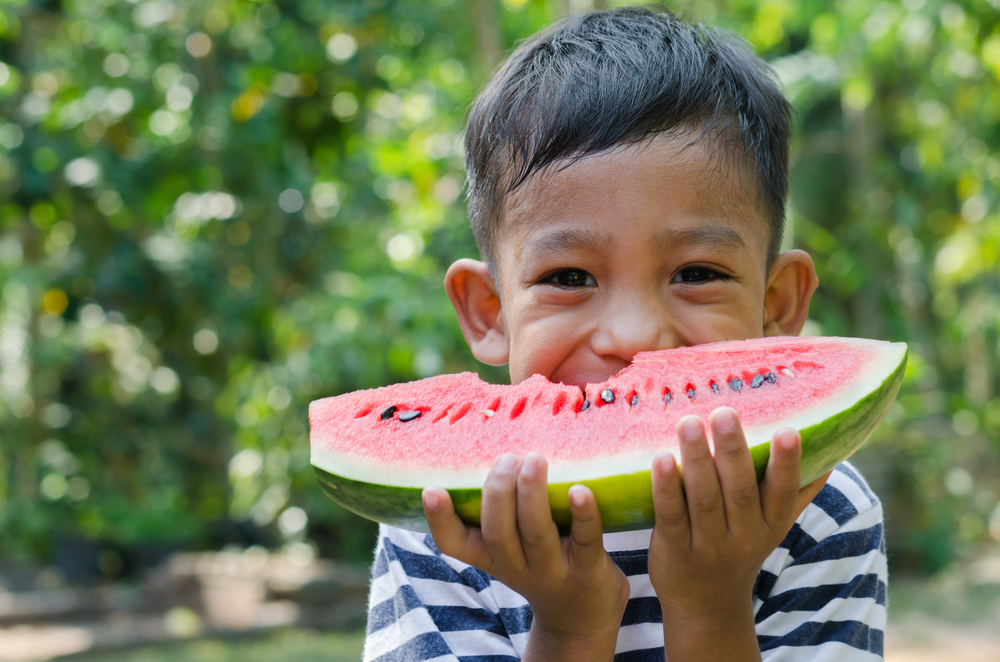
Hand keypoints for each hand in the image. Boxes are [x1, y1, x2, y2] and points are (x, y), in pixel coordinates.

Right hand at [423, 452, 629, 660]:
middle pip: (497, 532)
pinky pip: (585, 540)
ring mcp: (553, 571)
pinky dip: (583, 514)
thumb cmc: (542, 567)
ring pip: (536, 533)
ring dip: (532, 494)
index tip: (431, 489)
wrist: (583, 620)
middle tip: (507, 458)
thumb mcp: (511, 550)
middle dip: (498, 492)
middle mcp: (517, 567)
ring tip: (533, 460)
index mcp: (490, 557)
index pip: (454, 545)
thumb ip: (500, 513)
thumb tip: (493, 452)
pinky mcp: (589, 569)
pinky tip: (580, 490)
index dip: (439, 519)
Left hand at [648, 408, 829, 660]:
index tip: (789, 430)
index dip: (787, 464)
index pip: (783, 493)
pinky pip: (671, 515)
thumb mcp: (773, 526)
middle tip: (724, 412)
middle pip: (739, 491)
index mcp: (771, 525)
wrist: (706, 606)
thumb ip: (798, 492)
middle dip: (733, 451)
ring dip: (696, 459)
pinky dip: (666, 487)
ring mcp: (707, 545)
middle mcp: (743, 537)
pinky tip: (660, 458)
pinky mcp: (674, 549)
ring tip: (689, 423)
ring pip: (704, 499)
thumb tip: (832, 455)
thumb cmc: (740, 548)